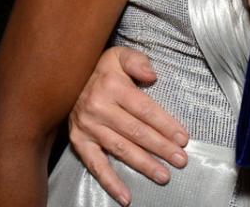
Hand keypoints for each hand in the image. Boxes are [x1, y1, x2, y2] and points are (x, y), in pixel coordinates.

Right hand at [69, 46, 189, 206]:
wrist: (67, 78)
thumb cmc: (101, 68)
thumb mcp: (119, 56)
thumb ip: (137, 62)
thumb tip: (152, 75)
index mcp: (112, 86)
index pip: (145, 110)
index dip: (165, 125)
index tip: (183, 138)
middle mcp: (99, 108)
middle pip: (136, 132)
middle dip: (161, 147)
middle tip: (181, 160)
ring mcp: (88, 127)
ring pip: (121, 149)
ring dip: (143, 164)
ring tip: (163, 175)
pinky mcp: (78, 142)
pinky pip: (95, 165)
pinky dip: (110, 182)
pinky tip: (126, 196)